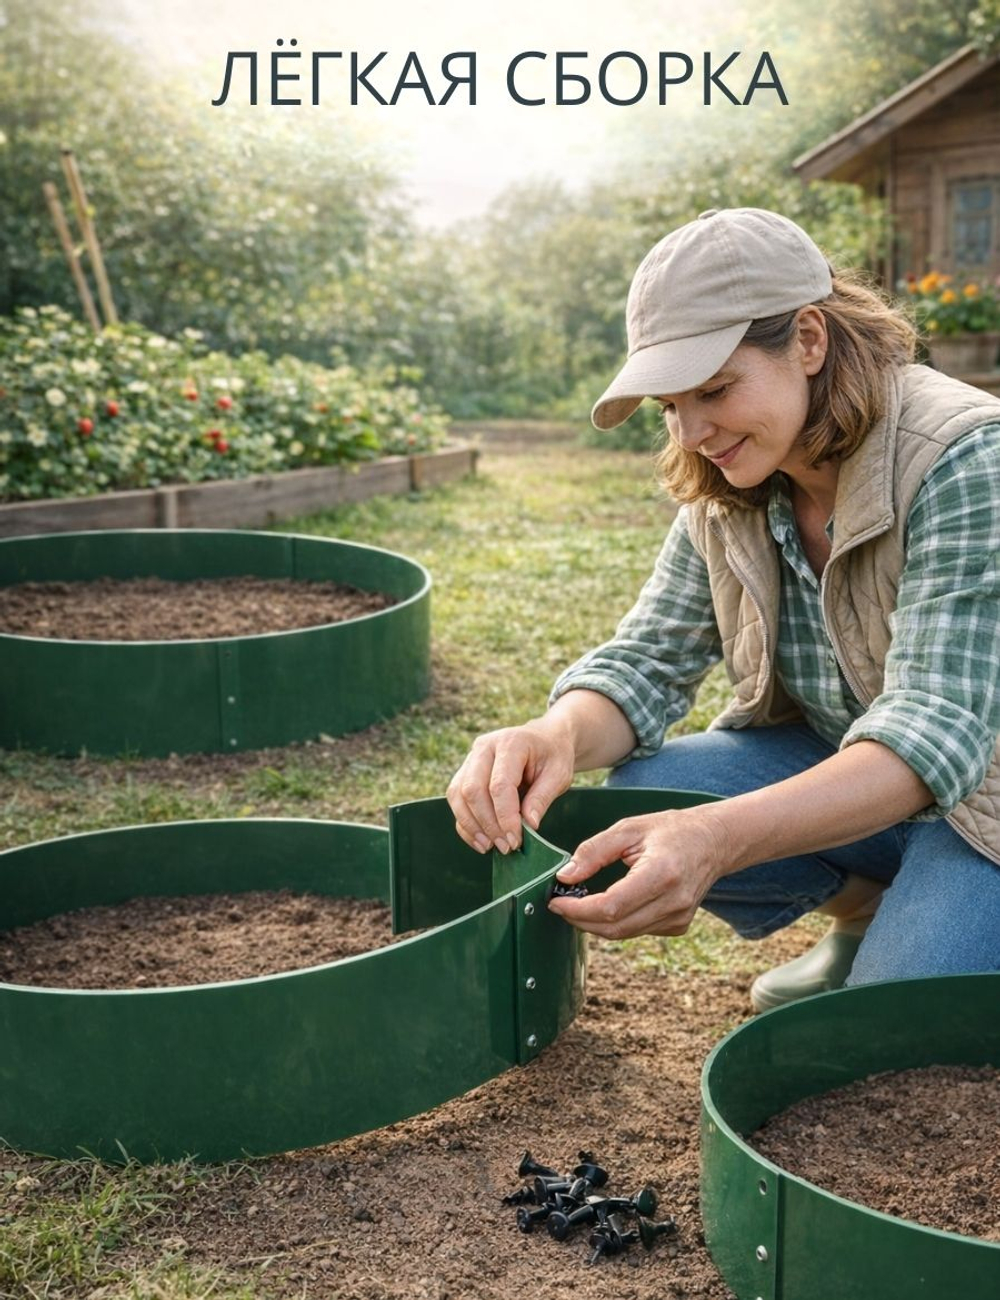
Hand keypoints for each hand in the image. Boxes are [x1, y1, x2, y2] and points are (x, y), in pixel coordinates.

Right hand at [447, 719, 575, 853]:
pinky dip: (465, 823)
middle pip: (472, 789)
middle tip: (505, 846)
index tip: (516, 840)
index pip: (499, 784)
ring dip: (472, 826)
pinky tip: (481, 841)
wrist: (545, 739)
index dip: (505, 816)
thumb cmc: (553, 755)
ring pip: (458, 795)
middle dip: (487, 824)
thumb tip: (528, 826)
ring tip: (491, 846)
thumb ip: (542, 798)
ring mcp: (471, 758)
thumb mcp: (559, 775)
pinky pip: (455, 800)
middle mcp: (484, 747)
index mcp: (511, 743)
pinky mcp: (465, 771)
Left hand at [546, 807, 731, 938]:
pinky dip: (616, 922)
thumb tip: (565, 876)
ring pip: (624, 933)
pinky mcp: (679, 926)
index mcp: (662, 873)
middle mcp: (674, 901)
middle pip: (615, 927)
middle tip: (560, 903)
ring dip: (595, 923)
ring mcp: (679, 917)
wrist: (713, 841)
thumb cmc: (670, 830)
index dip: (578, 909)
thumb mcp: (628, 828)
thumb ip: (594, 851)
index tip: (556, 901)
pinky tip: (608, 904)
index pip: (612, 906)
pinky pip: (637, 931)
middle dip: (580, 919)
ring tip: (578, 903)